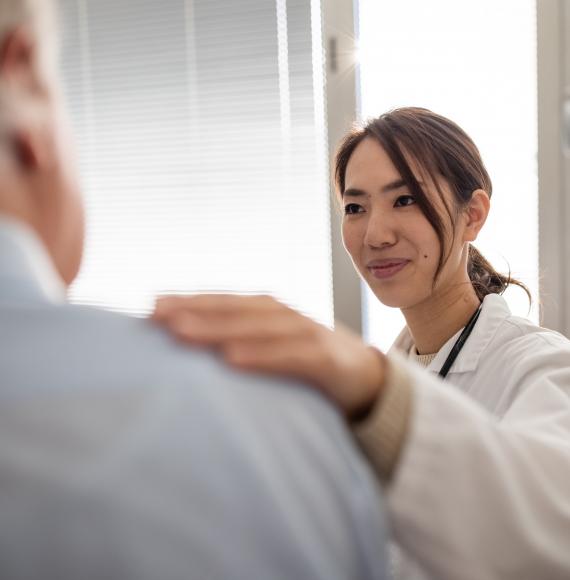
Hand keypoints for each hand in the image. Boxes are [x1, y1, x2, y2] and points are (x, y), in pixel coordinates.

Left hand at [152, 294, 385, 419]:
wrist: (369, 379)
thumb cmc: (310, 364)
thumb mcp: (275, 350)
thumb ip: (243, 345)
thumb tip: (192, 351)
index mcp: (270, 313)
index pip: (225, 302)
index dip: (190, 302)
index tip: (151, 308)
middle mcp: (286, 316)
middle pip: (236, 310)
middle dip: (195, 310)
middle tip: (155, 316)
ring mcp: (308, 334)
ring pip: (259, 326)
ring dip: (219, 328)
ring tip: (180, 333)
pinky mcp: (327, 360)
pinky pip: (292, 356)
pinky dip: (263, 356)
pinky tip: (232, 360)